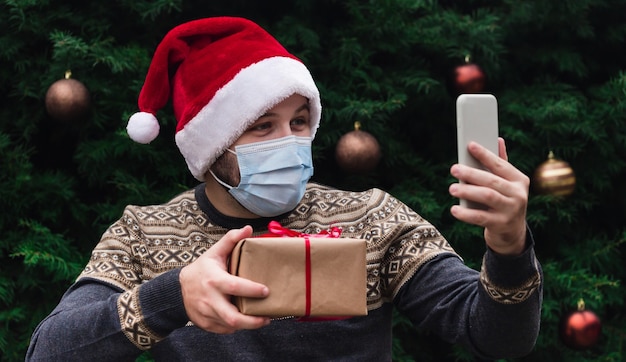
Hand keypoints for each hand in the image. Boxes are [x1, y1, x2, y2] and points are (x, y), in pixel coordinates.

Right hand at [179, 225, 269, 332]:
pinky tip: (245, 321)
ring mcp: (205, 313)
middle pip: (232, 317)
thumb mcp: (214, 252)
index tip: (266, 291)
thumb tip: (248, 229)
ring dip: (247, 325)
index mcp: (214, 280)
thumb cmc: (202, 269)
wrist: (178, 288)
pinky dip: (236, 328)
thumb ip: (231, 240)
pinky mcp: (204, 323)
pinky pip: (223, 330)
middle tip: (268, 317)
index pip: (234, 287)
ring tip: (261, 319)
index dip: (251, 290)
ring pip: (229, 326)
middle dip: (252, 321)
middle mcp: (209, 299)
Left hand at [449, 138, 528, 254]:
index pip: (500, 164)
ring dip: (468, 191)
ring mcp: (511, 210)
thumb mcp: (507, 184)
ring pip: (487, 197)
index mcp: (519, 180)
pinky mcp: (501, 225)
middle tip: (454, 168)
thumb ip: (501, 164)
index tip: (470, 145)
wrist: (512, 233)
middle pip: (492, 181)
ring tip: (452, 188)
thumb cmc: (505, 201)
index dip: (485, 154)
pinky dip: (466, 214)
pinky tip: (454, 209)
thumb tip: (498, 140)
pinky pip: (481, 218)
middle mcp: (518, 194)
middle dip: (472, 174)